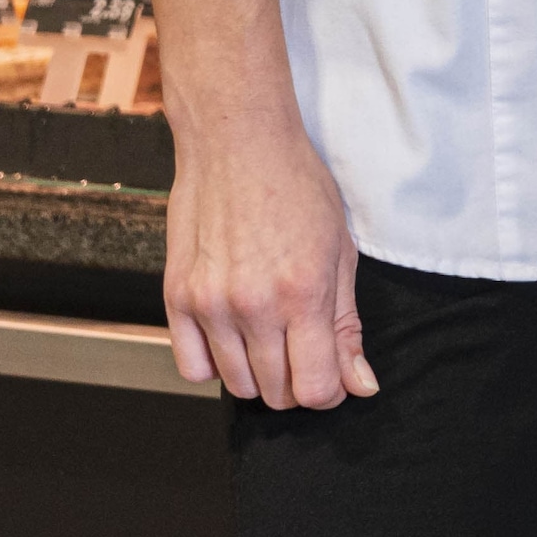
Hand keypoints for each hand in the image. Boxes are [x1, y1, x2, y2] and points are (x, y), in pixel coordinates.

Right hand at [164, 121, 374, 405]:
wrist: (237, 143)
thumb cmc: (296, 187)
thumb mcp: (340, 250)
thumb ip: (347, 324)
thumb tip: (359, 384)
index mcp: (303, 292)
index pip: (315, 389)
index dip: (330, 390)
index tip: (331, 373)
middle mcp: (254, 304)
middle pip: (276, 393)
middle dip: (296, 381)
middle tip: (301, 346)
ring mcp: (210, 303)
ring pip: (236, 385)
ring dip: (258, 373)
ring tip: (268, 333)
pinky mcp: (176, 297)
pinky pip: (192, 367)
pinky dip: (215, 364)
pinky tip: (232, 335)